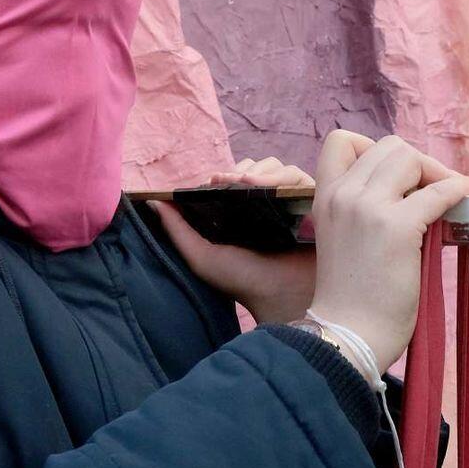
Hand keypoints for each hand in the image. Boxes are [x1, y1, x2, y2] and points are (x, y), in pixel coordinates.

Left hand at [151, 156, 318, 323]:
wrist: (281, 298)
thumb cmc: (243, 282)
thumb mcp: (202, 256)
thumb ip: (177, 230)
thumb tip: (152, 201)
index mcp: (246, 215)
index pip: (238, 179)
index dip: (226, 174)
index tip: (214, 178)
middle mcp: (272, 208)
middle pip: (262, 168)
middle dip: (245, 169)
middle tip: (232, 180)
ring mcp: (296, 207)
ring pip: (282, 170)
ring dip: (264, 171)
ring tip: (249, 183)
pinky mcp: (316, 208)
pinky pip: (304, 180)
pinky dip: (286, 178)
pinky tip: (271, 188)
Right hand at [309, 131, 468, 372]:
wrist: (347, 332)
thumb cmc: (349, 295)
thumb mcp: (341, 238)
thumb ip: (362, 209)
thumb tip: (414, 190)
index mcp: (324, 196)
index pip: (342, 141)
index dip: (373, 149)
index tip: (395, 177)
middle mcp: (343, 194)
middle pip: (389, 146)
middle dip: (418, 163)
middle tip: (435, 189)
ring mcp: (368, 208)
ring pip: (411, 158)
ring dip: (437, 173)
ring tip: (452, 196)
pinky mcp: (397, 227)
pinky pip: (438, 192)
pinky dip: (459, 191)